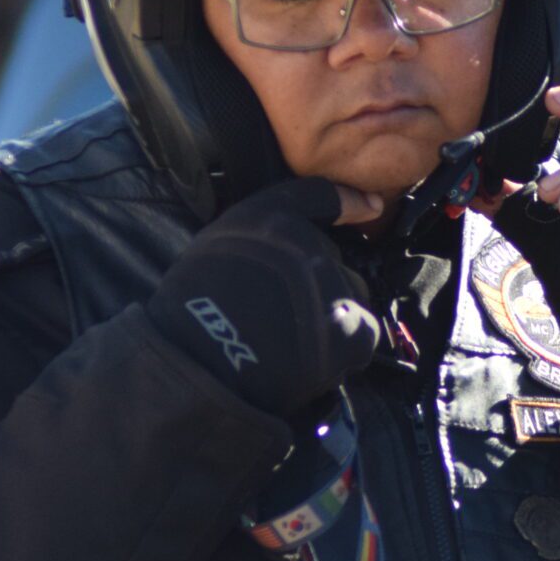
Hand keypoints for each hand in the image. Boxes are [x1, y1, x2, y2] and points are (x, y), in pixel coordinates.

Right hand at [149, 178, 384, 418]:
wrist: (197, 365)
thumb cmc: (190, 312)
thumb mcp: (214, 247)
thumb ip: (256, 238)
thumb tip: (285, 249)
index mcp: (271, 219)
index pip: (320, 196)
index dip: (348, 201)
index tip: (369, 206)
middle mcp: (310, 245)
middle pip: (334, 261)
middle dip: (317, 284)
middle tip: (284, 313)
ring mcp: (335, 289)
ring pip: (349, 298)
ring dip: (331, 316)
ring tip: (294, 342)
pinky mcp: (351, 332)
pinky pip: (360, 335)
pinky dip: (342, 350)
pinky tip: (309, 361)